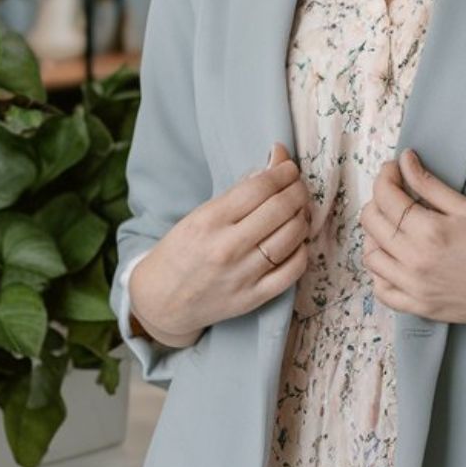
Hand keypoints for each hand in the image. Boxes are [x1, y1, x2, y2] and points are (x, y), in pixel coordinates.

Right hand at [128, 140, 311, 343]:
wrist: (163, 301)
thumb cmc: (180, 252)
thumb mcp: (198, 215)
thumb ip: (237, 192)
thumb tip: (273, 164)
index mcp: (208, 221)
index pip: (259, 187)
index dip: (282, 172)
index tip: (288, 168)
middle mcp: (227, 247)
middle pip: (281, 208)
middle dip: (298, 190)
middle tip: (297, 186)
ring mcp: (242, 275)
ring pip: (292, 236)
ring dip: (303, 217)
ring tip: (298, 211)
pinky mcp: (254, 297)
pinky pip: (293, 270)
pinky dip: (302, 250)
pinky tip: (296, 242)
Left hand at [359, 147, 465, 331]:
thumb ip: (431, 185)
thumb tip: (405, 160)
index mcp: (429, 231)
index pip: (386, 196)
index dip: (386, 176)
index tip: (395, 168)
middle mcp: (414, 261)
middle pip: (372, 222)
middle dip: (379, 199)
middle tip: (397, 193)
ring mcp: (414, 288)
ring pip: (370, 256)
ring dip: (376, 235)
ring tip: (396, 225)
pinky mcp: (419, 307)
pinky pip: (382, 291)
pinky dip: (380, 272)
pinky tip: (394, 259)